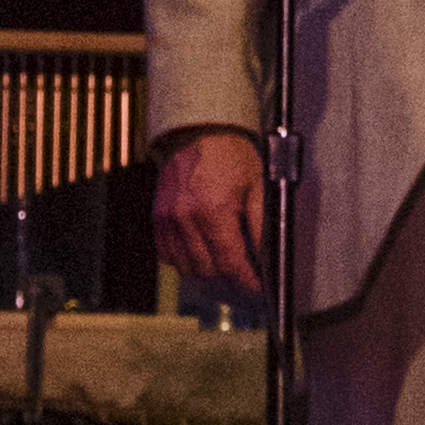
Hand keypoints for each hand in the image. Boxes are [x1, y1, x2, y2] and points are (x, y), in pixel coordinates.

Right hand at [154, 131, 266, 302]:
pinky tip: (206, 257)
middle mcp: (185, 219)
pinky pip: (170, 258)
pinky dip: (188, 265)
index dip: (248, 283)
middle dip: (231, 285)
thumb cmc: (231, 157)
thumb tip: (266, 261)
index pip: (231, 264)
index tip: (261, 290)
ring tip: (229, 275)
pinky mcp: (158, 222)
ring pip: (188, 271)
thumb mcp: (259, 187)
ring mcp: (168, 222)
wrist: (199, 134)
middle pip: (208, 273)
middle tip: (249, 286)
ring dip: (210, 278)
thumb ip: (262, 227)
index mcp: (214, 211)